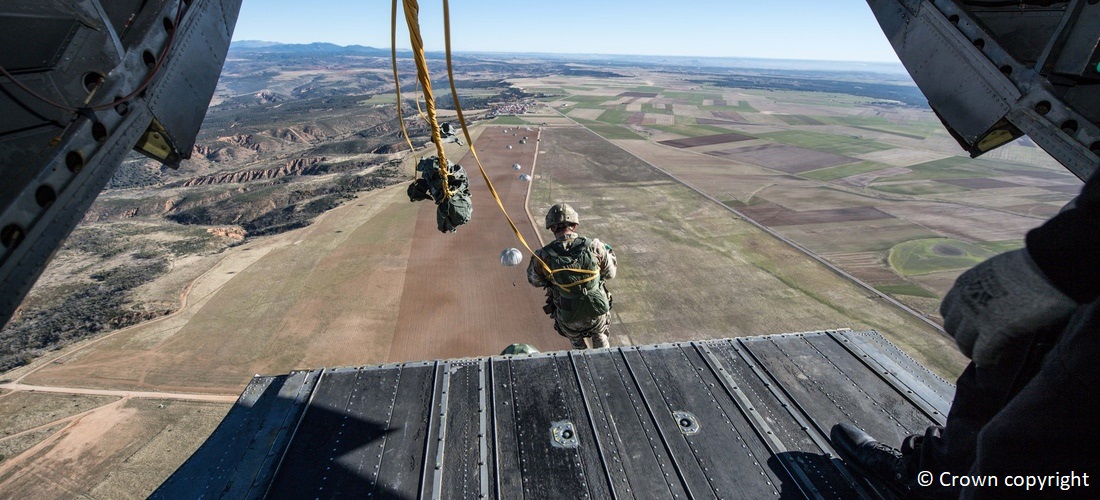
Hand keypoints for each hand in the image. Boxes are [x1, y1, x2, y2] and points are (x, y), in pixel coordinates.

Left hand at [941, 249, 1076, 366]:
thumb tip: (992, 300)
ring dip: (974, 350)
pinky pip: (981, 355)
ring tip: (990, 353)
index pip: (949, 310)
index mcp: (964, 283)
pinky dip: (988, 359)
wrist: (1048, 267)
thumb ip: (986, 286)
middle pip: (952, 328)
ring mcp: (976, 316)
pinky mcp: (992, 332)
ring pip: (963, 343)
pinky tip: (997, 359)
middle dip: (965, 337)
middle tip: (982, 343)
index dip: (961, 321)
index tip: (974, 327)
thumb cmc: (1032, 266)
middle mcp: (963, 300)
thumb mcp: (996, 271)